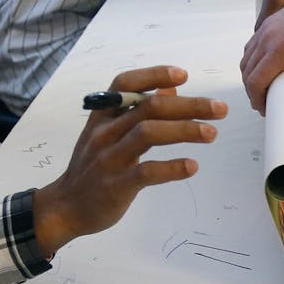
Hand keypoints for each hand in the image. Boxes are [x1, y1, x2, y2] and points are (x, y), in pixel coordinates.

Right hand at [32, 66, 226, 255]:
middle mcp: (104, 131)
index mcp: (102, 115)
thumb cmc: (93, 167)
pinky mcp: (115, 185)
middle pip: (148, 107)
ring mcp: (109, 158)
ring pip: (148, 133)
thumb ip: (137, 111)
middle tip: (219, 109)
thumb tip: (171, 89)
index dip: (154, 75)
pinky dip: (171, 168)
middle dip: (188, 105)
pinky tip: (192, 167)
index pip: (125, 83)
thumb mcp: (109, 133)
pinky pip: (146, 172)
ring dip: (185, 130)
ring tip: (212, 133)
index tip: (184, 75)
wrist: (65, 208)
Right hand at [241, 0, 283, 114]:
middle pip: (247, 72)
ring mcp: (264, 30)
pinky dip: (252, 60)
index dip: (257, 99)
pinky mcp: (267, 24)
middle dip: (252, 91)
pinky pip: (251, 47)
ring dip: (250, 75)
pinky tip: (263, 67)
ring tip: (263, 86)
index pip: (256, 82)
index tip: (263, 108)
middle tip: (263, 101)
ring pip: (246, 59)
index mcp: (279, 52)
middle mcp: (266, 40)